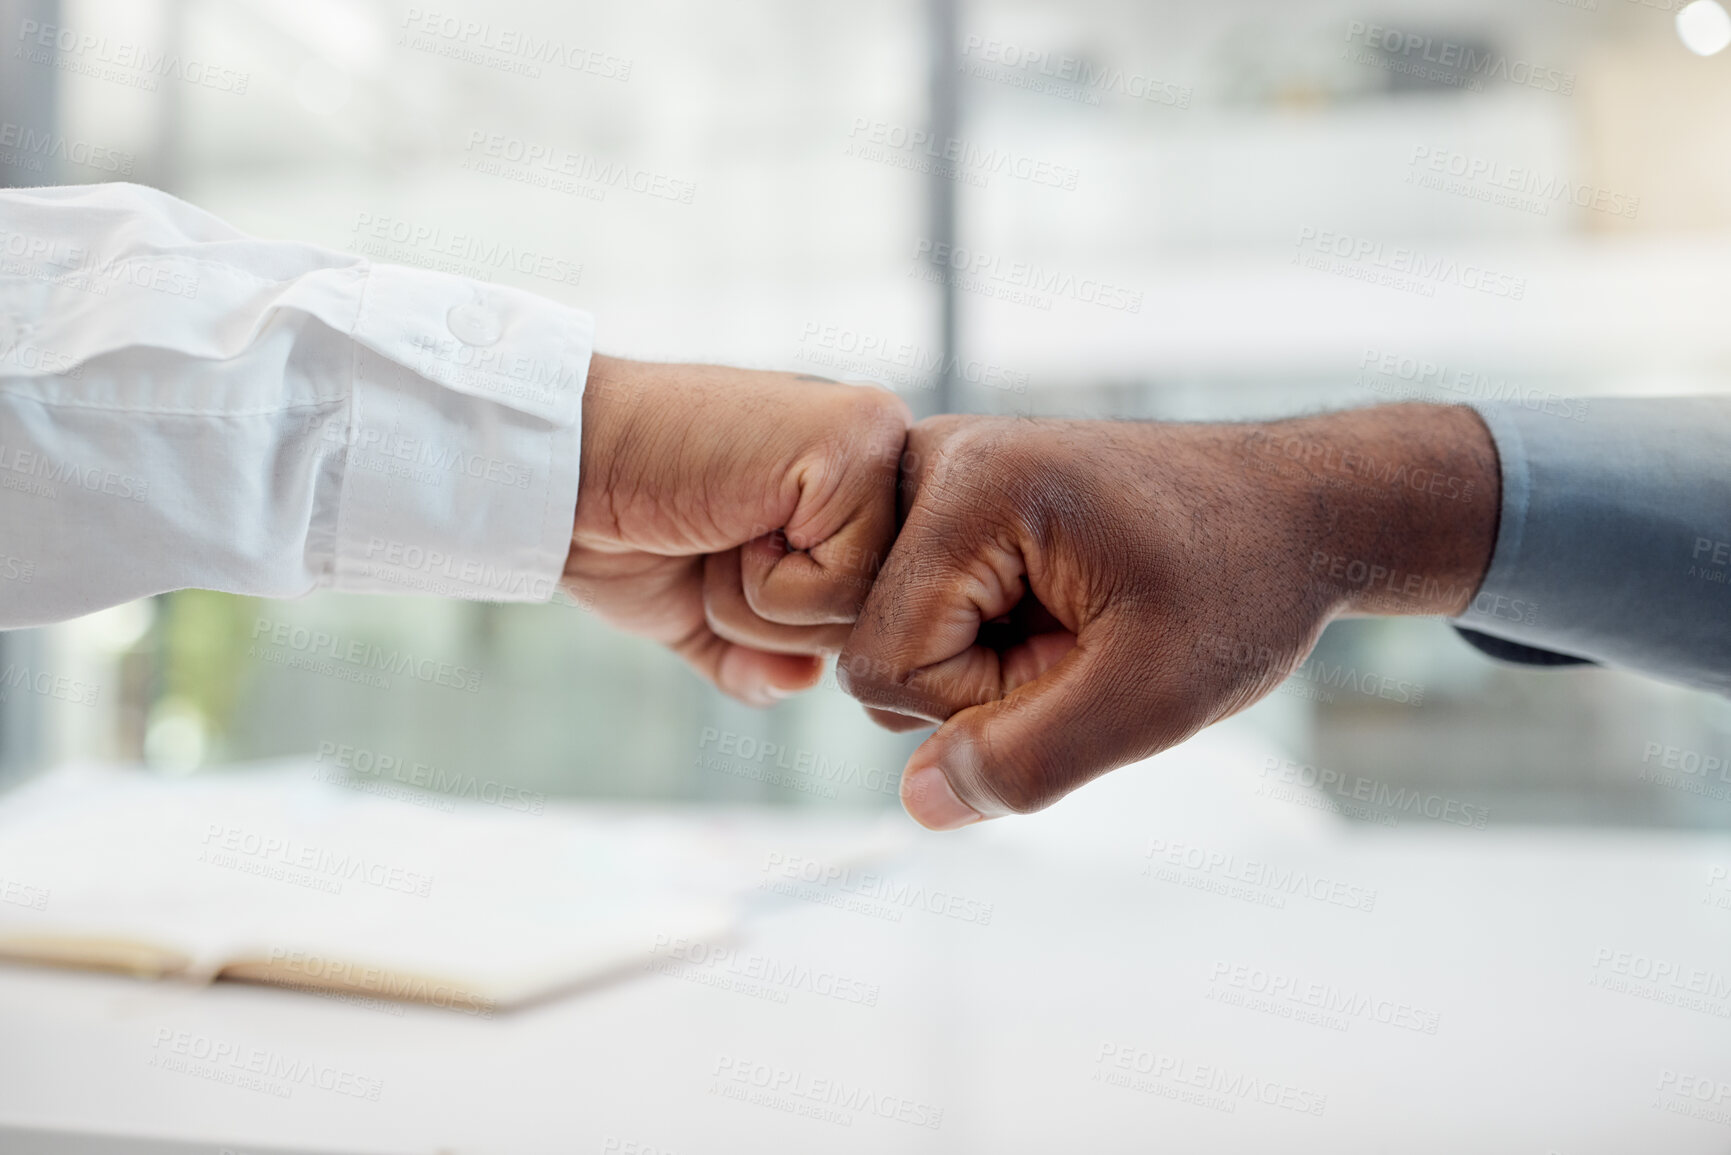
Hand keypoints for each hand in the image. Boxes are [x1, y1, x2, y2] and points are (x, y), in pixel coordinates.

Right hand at [565, 356, 910, 704]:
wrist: (559, 466)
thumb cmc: (621, 524)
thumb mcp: (702, 612)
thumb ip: (762, 657)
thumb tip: (804, 681)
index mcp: (860, 486)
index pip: (870, 617)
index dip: (780, 623)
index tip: (718, 550)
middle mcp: (884, 452)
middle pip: (878, 621)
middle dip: (773, 620)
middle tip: (712, 540)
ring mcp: (876, 439)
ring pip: (862, 610)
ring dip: (761, 602)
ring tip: (717, 526)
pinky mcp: (855, 441)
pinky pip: (840, 587)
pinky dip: (764, 583)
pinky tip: (729, 515)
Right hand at [838, 405, 1498, 828]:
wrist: (1296, 512)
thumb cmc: (1241, 586)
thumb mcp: (1155, 696)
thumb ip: (1031, 760)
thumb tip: (919, 802)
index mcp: (971, 484)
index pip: (886, 665)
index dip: (981, 705)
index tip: (1086, 660)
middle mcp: (934, 457)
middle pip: (877, 648)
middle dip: (981, 683)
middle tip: (1090, 641)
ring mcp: (938, 472)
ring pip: (894, 636)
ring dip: (985, 665)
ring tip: (1080, 625)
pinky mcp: (952, 498)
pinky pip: (921, 612)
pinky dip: (988, 638)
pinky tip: (1060, 612)